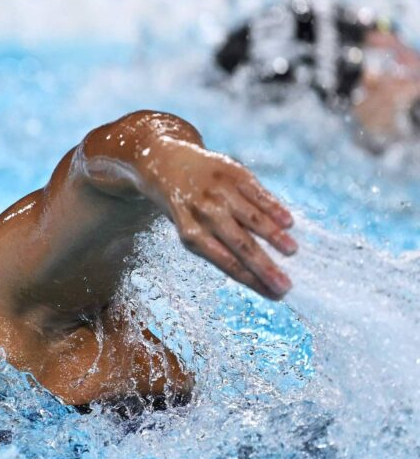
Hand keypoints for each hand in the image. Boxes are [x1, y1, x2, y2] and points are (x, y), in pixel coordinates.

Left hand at [141, 139, 296, 299]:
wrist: (167, 163)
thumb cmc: (186, 208)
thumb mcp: (191, 229)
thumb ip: (220, 246)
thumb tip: (259, 272)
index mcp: (192, 234)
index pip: (226, 262)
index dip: (251, 279)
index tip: (273, 295)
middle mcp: (205, 213)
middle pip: (240, 244)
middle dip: (264, 267)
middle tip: (286, 285)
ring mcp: (219, 192)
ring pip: (251, 218)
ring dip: (273, 235)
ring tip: (292, 251)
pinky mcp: (232, 173)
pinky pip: (257, 193)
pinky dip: (273, 208)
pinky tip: (289, 222)